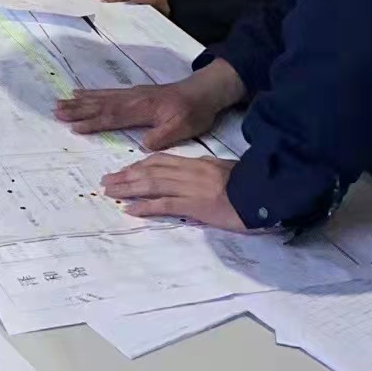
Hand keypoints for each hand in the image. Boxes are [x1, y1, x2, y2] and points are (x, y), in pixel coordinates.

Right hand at [52, 61, 245, 149]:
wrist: (204, 92)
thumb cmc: (194, 112)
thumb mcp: (183, 128)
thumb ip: (162, 136)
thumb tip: (142, 145)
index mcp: (143, 109)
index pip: (114, 117)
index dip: (94, 122)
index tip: (75, 127)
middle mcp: (133, 99)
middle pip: (101, 105)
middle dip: (78, 109)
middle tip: (57, 112)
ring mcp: (132, 94)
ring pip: (101, 98)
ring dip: (80, 101)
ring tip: (61, 103)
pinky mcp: (133, 93)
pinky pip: (108, 93)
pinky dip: (92, 93)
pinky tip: (81, 93)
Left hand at [101, 154, 247, 229]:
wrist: (264, 194)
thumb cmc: (249, 184)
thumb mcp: (224, 171)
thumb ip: (205, 171)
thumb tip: (190, 174)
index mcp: (197, 163)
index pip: (162, 161)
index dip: (140, 165)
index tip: (125, 170)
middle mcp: (189, 172)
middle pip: (150, 171)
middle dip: (126, 176)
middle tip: (107, 181)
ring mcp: (191, 188)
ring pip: (152, 184)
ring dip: (128, 188)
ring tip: (111, 192)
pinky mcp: (195, 206)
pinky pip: (165, 204)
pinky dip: (145, 206)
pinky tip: (130, 209)